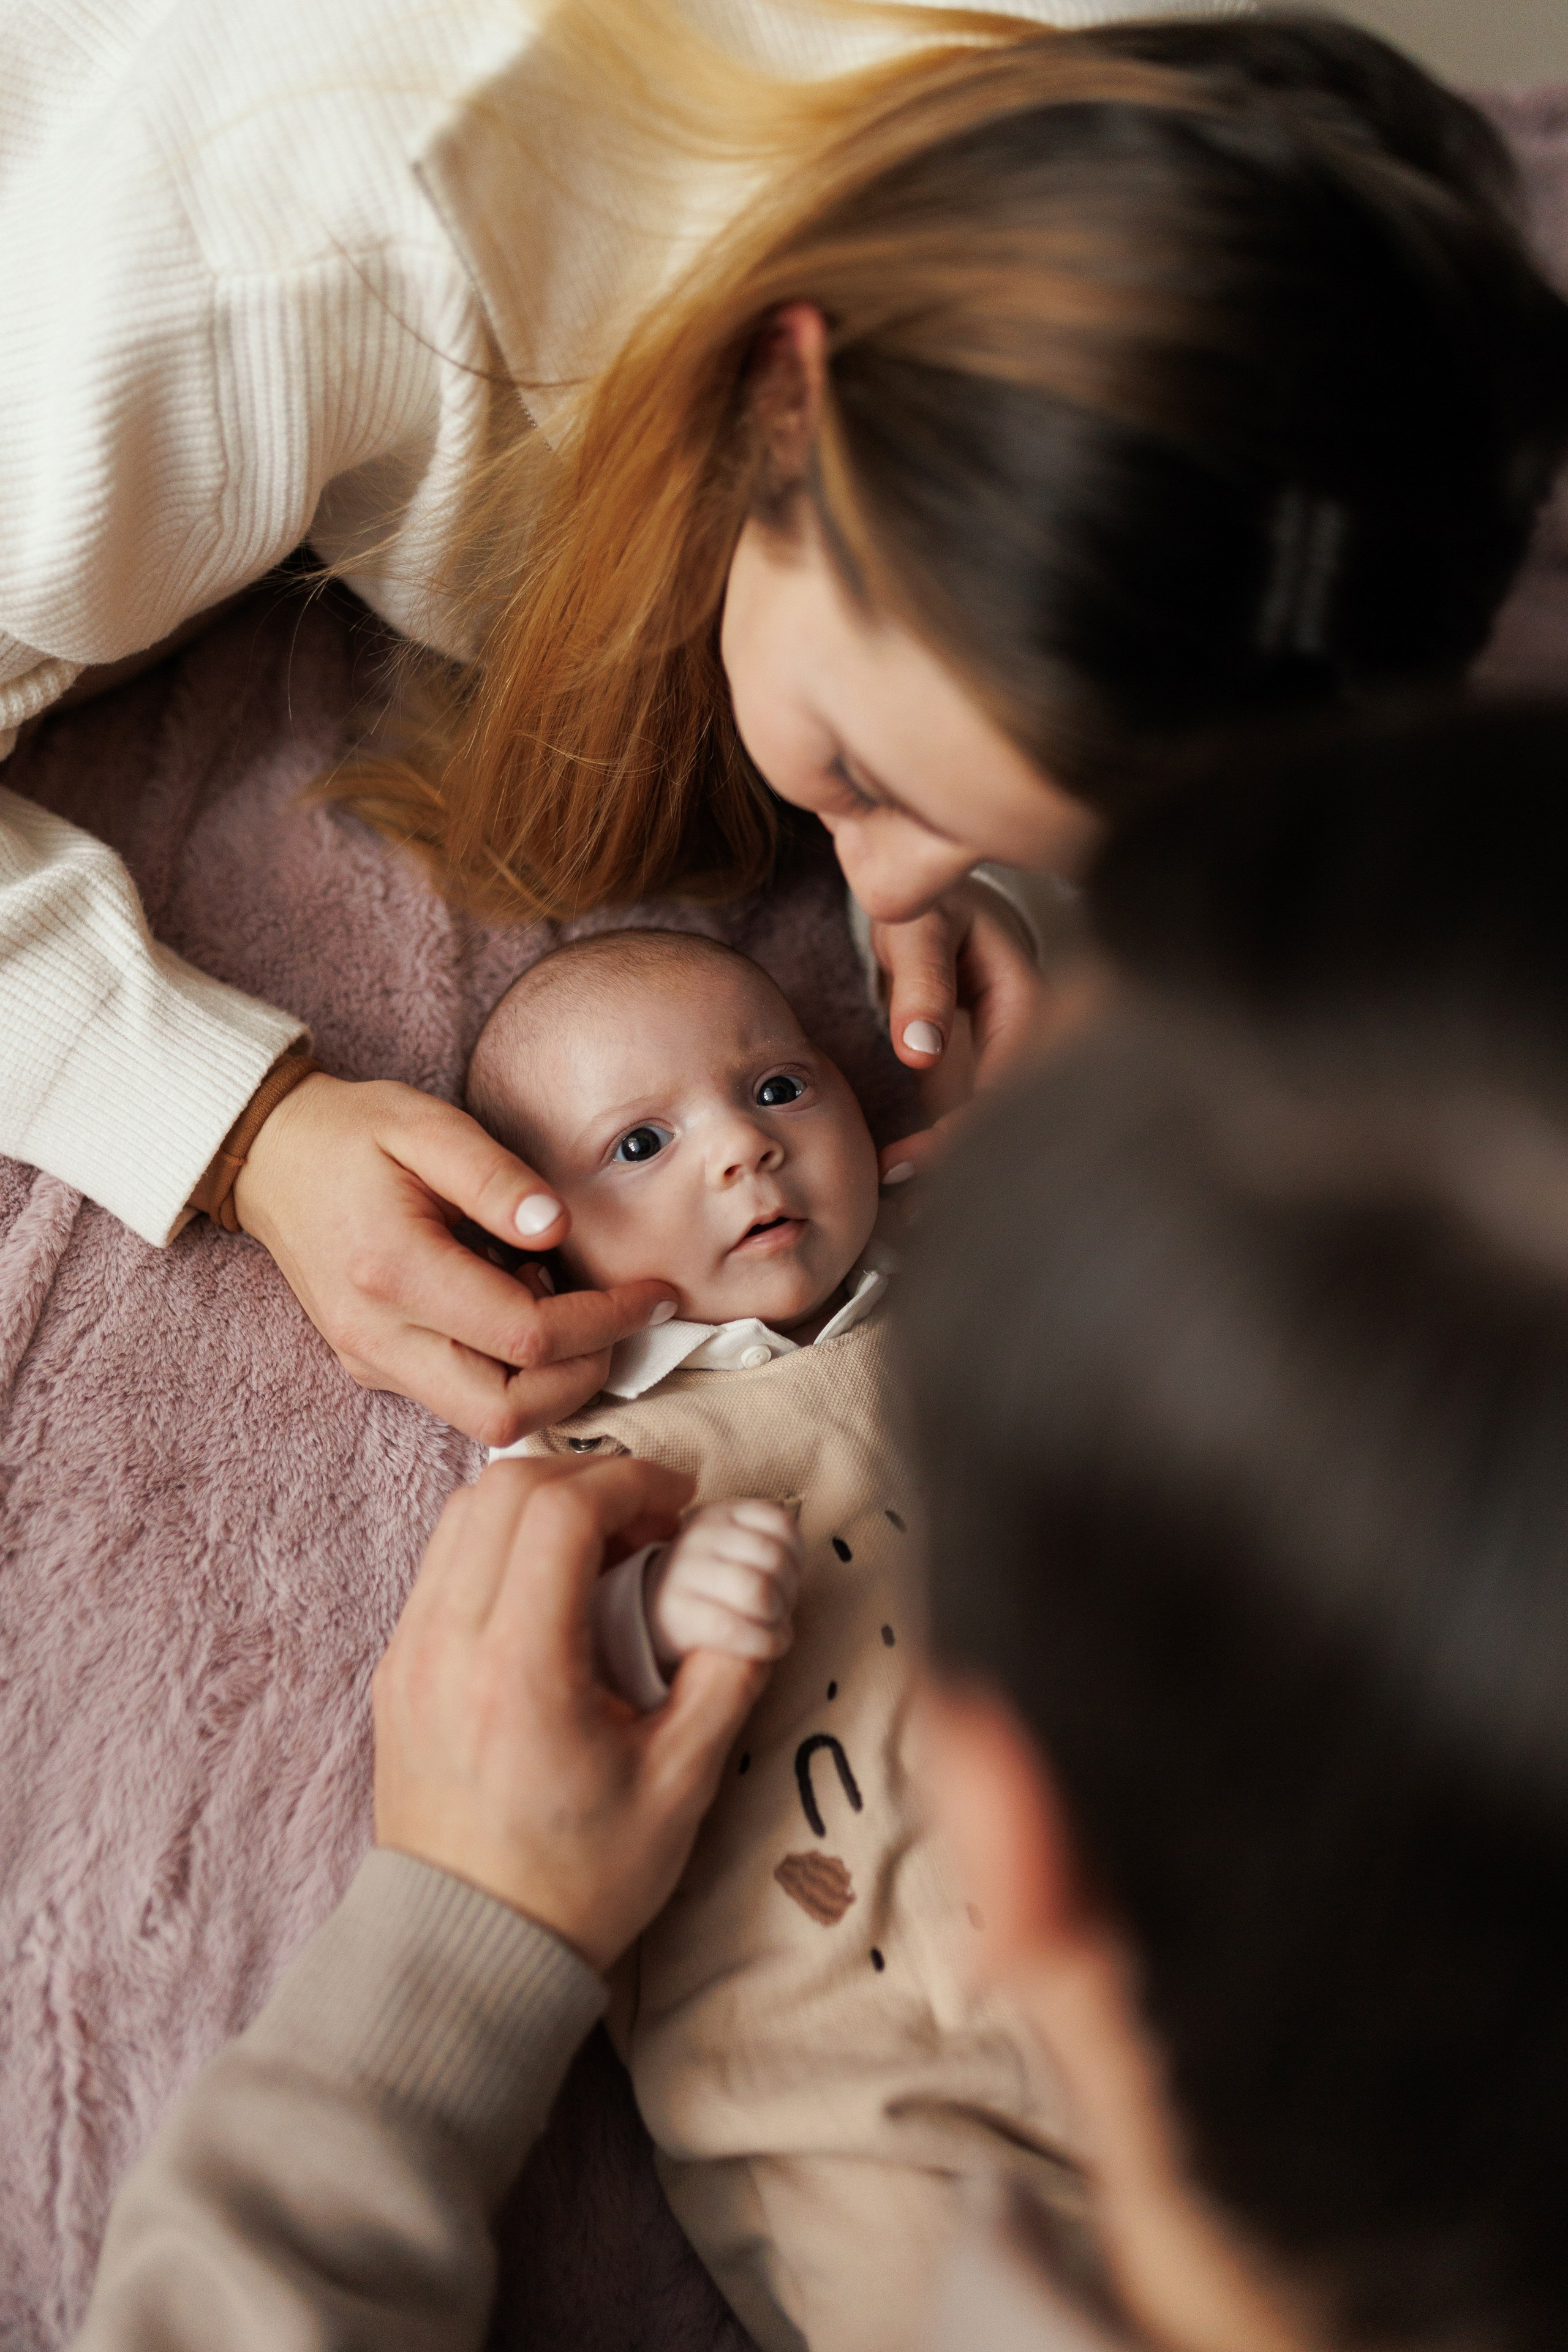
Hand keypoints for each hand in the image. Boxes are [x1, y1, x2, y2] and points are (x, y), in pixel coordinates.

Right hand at [233, 1075, 676, 1447]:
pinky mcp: (375, 1368)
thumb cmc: (355, 1133)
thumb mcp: (427, 1125)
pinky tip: (516, 1305)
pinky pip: (462, 1398)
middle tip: (619, 1318)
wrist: (273, 1158)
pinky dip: (511, 1370)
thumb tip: (556, 1227)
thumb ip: (495, 1176)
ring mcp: (372, 1361)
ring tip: (561, 1301)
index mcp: (393, 1272)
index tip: (656, 1294)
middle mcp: (378, 1336)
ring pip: (487, 1420)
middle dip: (584, 1376)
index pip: (527, 1335)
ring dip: (549, 1379)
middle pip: (507, 1412)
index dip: (608, 1322)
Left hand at [373, 1456, 767, 1972]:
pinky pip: (444, 1561)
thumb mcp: (680, 1784)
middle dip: (591, 1477)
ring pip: (463, 1513)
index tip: (680, 1504)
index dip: (631, 1481)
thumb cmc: (576, 1882)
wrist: (466, 1953)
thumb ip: (724, 1675)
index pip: (561, 1510)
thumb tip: (757, 1595)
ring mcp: (408, 1653)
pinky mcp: (397, 1669)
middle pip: (505, 1489)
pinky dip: (502, 1540)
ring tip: (607, 1545)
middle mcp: (445, 1646)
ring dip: (542, 1501)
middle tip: (652, 1517)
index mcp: (517, 1672)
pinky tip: (556, 1584)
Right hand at [648, 1499, 802, 1672]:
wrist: (655, 1609)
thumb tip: (794, 1582)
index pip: (781, 1524)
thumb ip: (767, 1547)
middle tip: (781, 1609)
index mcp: (721, 1513)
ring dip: (778, 1618)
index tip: (789, 1576)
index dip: (797, 1556)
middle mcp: (700, 1535)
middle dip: (789, 1591)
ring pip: (757, 1593)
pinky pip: (734, 1629)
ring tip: (774, 1626)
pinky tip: (770, 1646)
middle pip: (773, 1559)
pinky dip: (765, 1642)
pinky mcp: (676, 1612)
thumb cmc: (713, 1581)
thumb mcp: (734, 1547)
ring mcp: (684, 1571)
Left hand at [872, 878, 1048, 1184]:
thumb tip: (920, 1050)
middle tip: (919, 1209)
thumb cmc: (929, 906)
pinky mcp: (983, 1078)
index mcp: (1030, 999)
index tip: (929, 1153)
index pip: (1016, 1074)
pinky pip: (973, 1124)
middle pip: (1017, 1114)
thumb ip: (921, 979)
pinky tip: (910, 1191)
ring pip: (996, 1127)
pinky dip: (944, 1157)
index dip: (979, 1120)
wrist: (931, 903)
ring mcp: (1008, 1062)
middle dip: (974, 1166)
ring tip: (912, 1219)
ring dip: (959, 1173)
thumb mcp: (919, 925)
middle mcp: (1031, 1038)